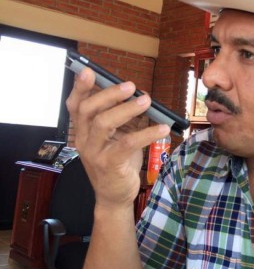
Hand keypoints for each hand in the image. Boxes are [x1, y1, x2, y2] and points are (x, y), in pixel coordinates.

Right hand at [66, 67, 170, 209]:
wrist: (115, 196)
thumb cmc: (118, 163)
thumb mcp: (120, 137)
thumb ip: (128, 118)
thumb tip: (143, 96)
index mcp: (83, 131)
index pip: (76, 105)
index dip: (80, 88)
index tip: (89, 71)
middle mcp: (84, 140)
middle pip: (88, 110)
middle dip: (108, 94)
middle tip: (131, 86)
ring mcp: (95, 153)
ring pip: (103, 124)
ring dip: (126, 109)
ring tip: (146, 101)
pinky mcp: (110, 164)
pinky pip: (127, 144)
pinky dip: (146, 134)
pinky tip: (162, 128)